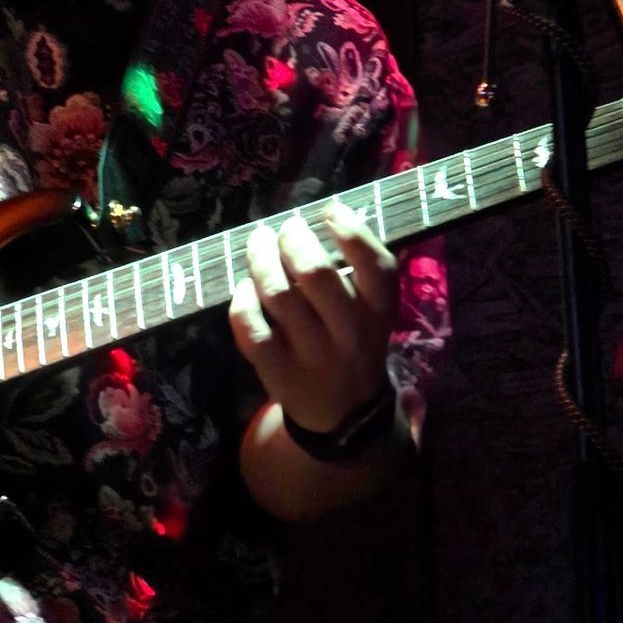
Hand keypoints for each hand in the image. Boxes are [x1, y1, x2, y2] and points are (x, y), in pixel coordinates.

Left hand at [229, 200, 398, 432]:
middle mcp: (349, 333)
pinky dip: (242, 299)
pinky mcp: (278, 371)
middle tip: (284, 228)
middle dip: (293, 238)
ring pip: (278, 294)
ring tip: (259, 242)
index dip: (351, 230)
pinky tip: (246, 287)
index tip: (329, 210)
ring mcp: (312, 354)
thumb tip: (321, 216)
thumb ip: (357, 272)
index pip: (375, 265)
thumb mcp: (372, 312)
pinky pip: (251, 327)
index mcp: (379, 312)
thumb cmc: (354, 343)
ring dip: (261, 259)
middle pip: (315, 273)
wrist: (344, 413)